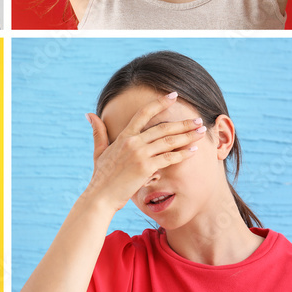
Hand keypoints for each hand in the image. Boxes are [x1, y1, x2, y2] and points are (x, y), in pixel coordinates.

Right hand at [85, 92, 203, 212]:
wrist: (101, 197)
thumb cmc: (101, 177)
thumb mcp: (98, 151)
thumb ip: (98, 132)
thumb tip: (90, 114)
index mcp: (124, 136)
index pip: (144, 113)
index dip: (160, 102)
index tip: (173, 95)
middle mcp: (133, 141)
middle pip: (163, 127)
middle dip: (183, 123)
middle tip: (198, 119)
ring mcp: (140, 154)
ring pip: (169, 141)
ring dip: (188, 135)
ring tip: (201, 131)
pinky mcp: (146, 167)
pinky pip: (169, 158)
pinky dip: (183, 154)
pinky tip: (194, 150)